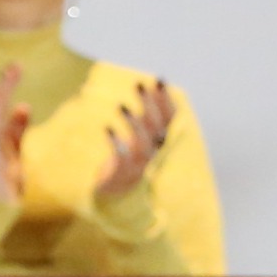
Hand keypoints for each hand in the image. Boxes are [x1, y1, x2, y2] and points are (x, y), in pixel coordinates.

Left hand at [95, 78, 175, 203]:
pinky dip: (116, 143)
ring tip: (121, 106)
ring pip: (142, 143)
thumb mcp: (140, 140)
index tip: (159, 79)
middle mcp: (154, 153)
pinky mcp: (122, 174)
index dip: (165, 100)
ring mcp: (139, 165)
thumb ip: (147, 119)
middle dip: (150, 105)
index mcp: (159, 142)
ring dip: (133, 124)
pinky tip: (107, 129)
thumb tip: (150, 90)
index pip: (169, 118)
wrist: (117, 196)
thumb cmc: (129, 162)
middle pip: (156, 127)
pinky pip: (122, 158)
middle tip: (139, 84)